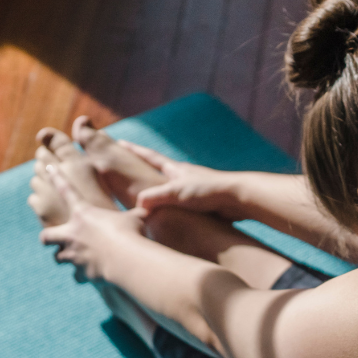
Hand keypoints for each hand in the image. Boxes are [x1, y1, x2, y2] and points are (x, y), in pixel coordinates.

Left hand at [38, 165, 146, 281]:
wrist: (125, 259)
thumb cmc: (131, 233)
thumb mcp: (137, 217)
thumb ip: (137, 214)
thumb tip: (150, 208)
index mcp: (83, 214)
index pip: (66, 189)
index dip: (56, 177)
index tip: (48, 167)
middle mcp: (72, 234)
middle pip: (46, 236)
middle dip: (48, 238)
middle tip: (52, 238)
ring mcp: (74, 255)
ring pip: (58, 258)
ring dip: (65, 258)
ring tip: (75, 259)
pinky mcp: (81, 272)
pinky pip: (77, 276)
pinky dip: (83, 276)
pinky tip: (91, 276)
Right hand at [119, 141, 247, 219]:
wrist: (238, 198)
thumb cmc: (209, 192)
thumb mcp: (177, 193)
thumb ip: (155, 197)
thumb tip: (138, 205)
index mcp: (175, 170)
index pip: (149, 157)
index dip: (133, 150)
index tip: (119, 142)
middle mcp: (183, 177)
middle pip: (157, 170)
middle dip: (142, 167)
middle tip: (127, 164)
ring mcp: (192, 189)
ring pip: (168, 189)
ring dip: (156, 189)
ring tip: (144, 193)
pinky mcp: (201, 204)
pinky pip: (178, 205)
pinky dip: (168, 207)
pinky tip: (167, 215)